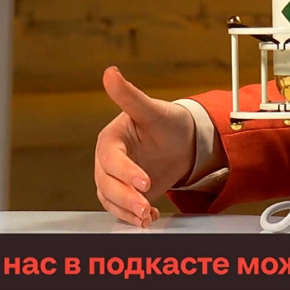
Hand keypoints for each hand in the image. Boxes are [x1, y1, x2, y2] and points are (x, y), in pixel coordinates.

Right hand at [94, 66, 197, 227]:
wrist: (182, 142)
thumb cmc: (166, 122)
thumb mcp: (152, 109)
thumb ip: (130, 95)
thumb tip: (110, 72)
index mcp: (110, 140)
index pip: (110, 159)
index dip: (124, 171)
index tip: (144, 181)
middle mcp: (109, 162)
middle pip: (107, 184)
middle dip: (126, 198)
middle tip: (146, 208)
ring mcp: (117, 179)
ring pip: (112, 200)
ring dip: (128, 212)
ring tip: (148, 217)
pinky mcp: (127, 194)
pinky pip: (123, 209)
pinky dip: (133, 217)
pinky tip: (150, 218)